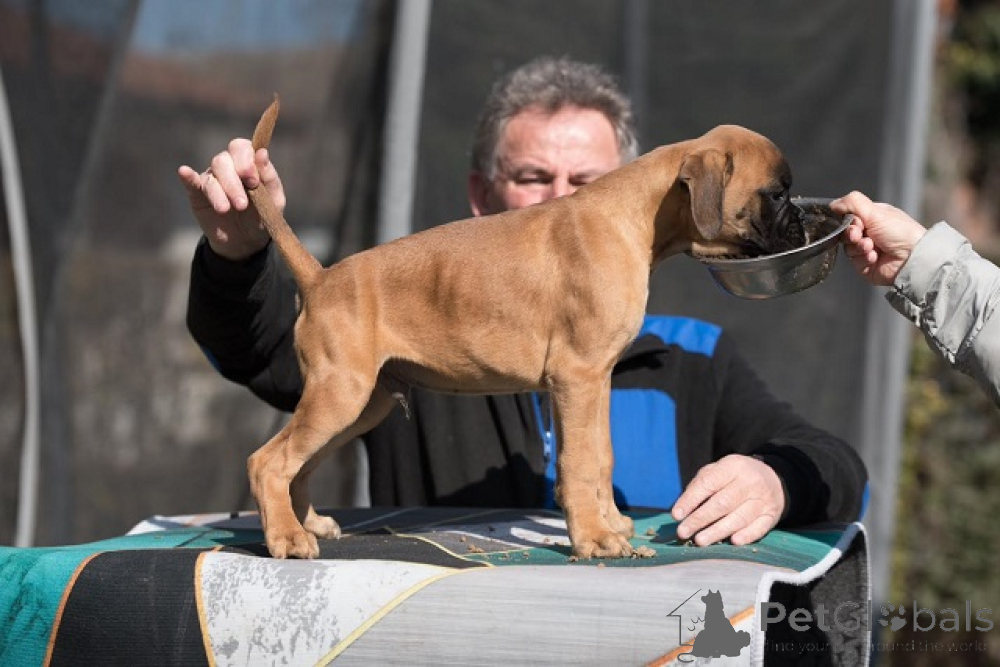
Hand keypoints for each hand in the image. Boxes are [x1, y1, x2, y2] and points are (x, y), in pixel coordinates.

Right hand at [177, 138, 285, 260]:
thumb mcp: (273, 202)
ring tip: (226, 210)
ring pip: (211, 176)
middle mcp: (228, 166)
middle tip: (242, 204)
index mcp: (248, 163)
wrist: (245, 241)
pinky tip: (184, 172)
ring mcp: (212, 178)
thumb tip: (262, 152)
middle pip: (223, 160)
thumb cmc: (261, 216)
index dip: (246, 161)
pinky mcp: (197, 193)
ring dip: (220, 193)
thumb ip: (270, 178)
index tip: (253, 182)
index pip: (242, 147)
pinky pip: (191, 182)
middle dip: (233, 182)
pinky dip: (188, 177)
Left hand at [671, 454, 784, 545]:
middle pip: (723, 503)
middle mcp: (750, 482)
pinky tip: (732, 542)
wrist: (773, 478)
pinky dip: (746, 536)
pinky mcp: (772, 515)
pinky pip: (759, 528)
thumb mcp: (718, 471)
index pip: (708, 483)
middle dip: (700, 519)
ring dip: (718, 531)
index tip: (676, 515)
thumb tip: (682, 511)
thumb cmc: (734, 478)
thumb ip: (700, 486)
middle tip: (683, 532)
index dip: (690, 500)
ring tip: (700, 541)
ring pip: (739, 518)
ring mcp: (763, 499)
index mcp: (733, 466)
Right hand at [831, 191, 925, 286]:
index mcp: (873, 217)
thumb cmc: (899, 231)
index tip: (856, 222)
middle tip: (859, 235)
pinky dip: (863, 258)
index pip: (849, 216)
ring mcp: (867, 249)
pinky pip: (854, 260)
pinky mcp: (865, 264)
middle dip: (851, 233)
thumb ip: (852, 202)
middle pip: (846, 232)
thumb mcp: (875, 211)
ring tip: (871, 247)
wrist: (911, 258)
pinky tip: (875, 257)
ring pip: (848, 247)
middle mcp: (870, 232)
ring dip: (858, 247)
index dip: (848, 220)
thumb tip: (832, 204)